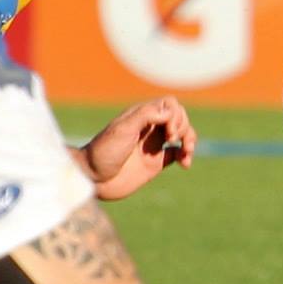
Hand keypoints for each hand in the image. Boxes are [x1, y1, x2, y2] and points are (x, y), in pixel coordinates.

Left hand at [80, 96, 197, 200]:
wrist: (93, 179)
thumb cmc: (104, 152)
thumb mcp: (122, 129)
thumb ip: (146, 116)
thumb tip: (170, 112)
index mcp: (142, 116)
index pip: (169, 105)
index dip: (175, 115)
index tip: (169, 132)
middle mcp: (149, 129)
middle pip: (179, 118)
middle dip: (183, 127)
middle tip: (172, 140)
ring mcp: (152, 146)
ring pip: (181, 135)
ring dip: (190, 140)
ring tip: (187, 153)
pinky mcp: (154, 163)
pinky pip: (177, 154)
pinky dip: (185, 156)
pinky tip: (185, 164)